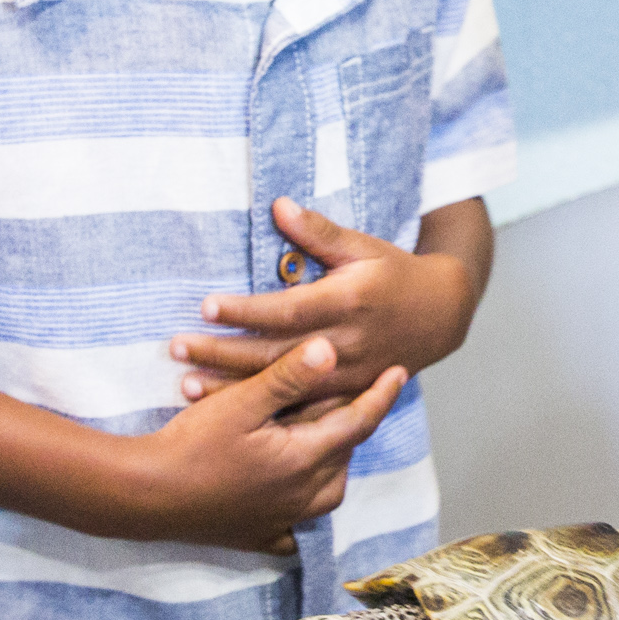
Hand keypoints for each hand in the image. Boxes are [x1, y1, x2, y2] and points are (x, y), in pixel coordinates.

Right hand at [132, 336, 408, 553]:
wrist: (145, 497)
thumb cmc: (190, 446)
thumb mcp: (241, 403)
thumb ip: (289, 377)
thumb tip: (332, 349)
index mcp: (306, 459)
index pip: (358, 422)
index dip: (380, 395)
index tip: (400, 372)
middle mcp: (304, 495)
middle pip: (344, 455)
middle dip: (350, 424)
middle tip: (348, 396)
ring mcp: (283, 520)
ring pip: (328, 490)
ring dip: (331, 462)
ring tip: (321, 437)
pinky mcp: (259, 536)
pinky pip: (297, 526)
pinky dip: (302, 508)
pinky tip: (294, 496)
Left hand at [172, 199, 483, 406]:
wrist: (441, 315)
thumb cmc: (394, 274)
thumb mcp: (362, 246)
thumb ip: (318, 232)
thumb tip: (278, 205)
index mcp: (348, 301)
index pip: (288, 309)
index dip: (246, 309)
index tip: (205, 306)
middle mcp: (346, 343)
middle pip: (275, 352)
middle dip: (223, 352)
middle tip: (177, 347)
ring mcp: (347, 375)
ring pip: (283, 387)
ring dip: (233, 389)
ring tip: (186, 386)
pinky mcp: (347, 394)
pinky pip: (300, 409)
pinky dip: (264, 412)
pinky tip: (228, 414)